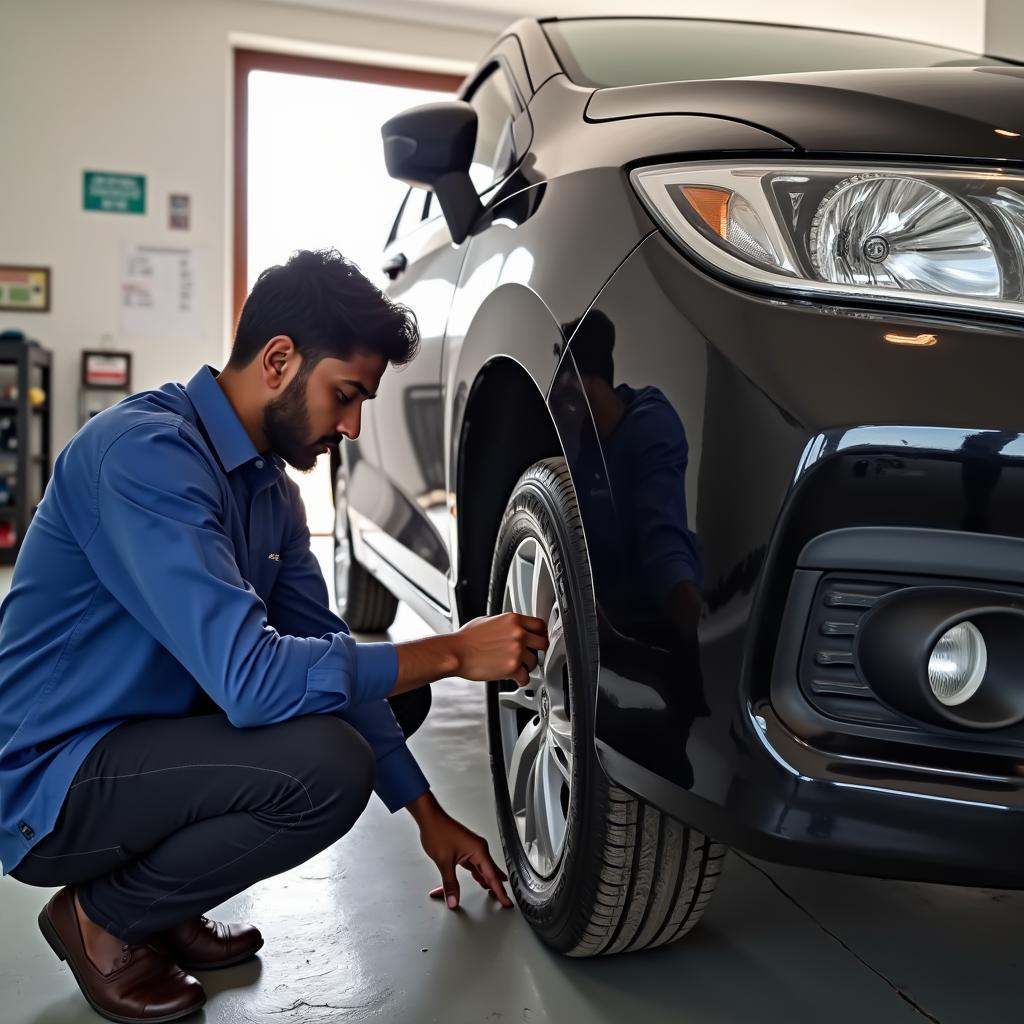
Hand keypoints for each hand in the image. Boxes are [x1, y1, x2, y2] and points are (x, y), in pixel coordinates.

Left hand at [413, 795, 512, 909]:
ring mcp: (472, 848)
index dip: (500, 891)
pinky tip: (479, 881)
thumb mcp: (444, 862)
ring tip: (494, 893)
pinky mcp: (465, 849)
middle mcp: (478, 848)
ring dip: (485, 881)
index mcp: (479, 850)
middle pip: (490, 872)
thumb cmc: (438, 831)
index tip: (507, 901)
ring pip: (482, 869)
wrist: (429, 818)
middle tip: (504, 901)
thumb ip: (450, 884)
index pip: (492, 876)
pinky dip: (476, 875)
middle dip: (497, 887)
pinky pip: (474, 865)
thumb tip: (453, 900)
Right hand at [451, 612, 547, 686]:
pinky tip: (515, 678)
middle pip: (542, 643)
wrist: (456, 653)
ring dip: (527, 666)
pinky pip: (526, 677)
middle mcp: (518, 634)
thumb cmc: (466, 639)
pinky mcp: (512, 668)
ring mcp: (517, 651)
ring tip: (516, 667)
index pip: (539, 625)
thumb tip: (513, 628)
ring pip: (534, 662)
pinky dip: (521, 680)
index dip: (541, 633)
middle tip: (531, 654)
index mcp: (513, 620)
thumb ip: (506, 624)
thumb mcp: (488, 621)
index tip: (539, 638)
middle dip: (537, 650)